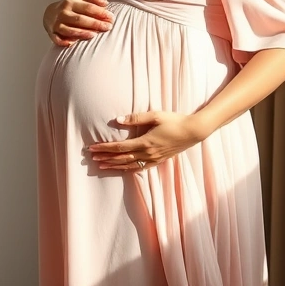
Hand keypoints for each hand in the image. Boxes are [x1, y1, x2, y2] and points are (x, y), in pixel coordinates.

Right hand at [43, 0, 114, 46]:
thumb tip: (105, 3)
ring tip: (94, 35)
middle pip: (80, 19)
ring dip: (82, 33)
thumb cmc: (69, 7)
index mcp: (71, 2)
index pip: (88, 7)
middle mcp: (63, 12)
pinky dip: (64, 41)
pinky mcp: (52, 33)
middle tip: (108, 27)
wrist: (50, 13)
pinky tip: (73, 44)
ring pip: (69, 30)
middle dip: (95, 24)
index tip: (111, 17)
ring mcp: (57, 23)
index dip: (100, 13)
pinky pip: (57, 39)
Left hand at [86, 112, 209, 170]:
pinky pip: (140, 168)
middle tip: (91, 158)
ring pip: (129, 166)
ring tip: (101, 166)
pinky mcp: (158, 161)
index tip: (92, 148)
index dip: (104, 148)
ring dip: (114, 166)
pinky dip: (128, 169)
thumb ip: (135, 118)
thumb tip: (117, 120)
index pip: (119, 148)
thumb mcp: (155, 115)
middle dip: (105, 158)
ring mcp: (153, 159)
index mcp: (144, 142)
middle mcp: (147, 154)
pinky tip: (122, 169)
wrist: (193, 131)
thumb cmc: (174, 121)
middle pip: (121, 158)